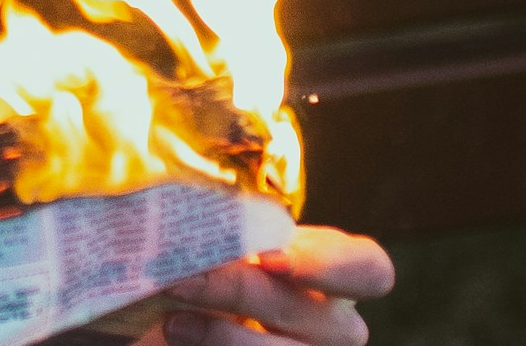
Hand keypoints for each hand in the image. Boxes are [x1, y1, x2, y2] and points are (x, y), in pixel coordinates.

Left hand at [136, 225, 394, 345]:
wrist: (181, 313)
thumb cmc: (206, 267)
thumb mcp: (215, 241)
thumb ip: (212, 228)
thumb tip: (172, 207)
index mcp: (330, 270)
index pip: (368, 268)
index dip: (327, 265)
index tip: (268, 257)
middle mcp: (333, 322)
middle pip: (315, 314)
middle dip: (243, 292)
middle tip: (185, 279)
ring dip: (223, 336)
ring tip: (173, 321)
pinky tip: (175, 337)